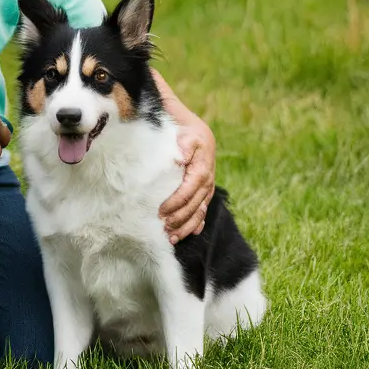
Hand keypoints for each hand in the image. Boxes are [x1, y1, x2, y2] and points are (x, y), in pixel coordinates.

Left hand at [158, 115, 215, 243]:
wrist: (196, 131)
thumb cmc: (186, 133)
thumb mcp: (185, 135)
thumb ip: (184, 146)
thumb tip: (180, 157)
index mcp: (202, 168)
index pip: (189, 190)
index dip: (176, 202)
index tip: (161, 211)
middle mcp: (207, 180)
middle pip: (194, 205)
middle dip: (180, 219)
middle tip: (164, 228)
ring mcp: (207, 188)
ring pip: (199, 211)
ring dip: (187, 226)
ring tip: (172, 237)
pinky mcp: (204, 191)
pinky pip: (203, 210)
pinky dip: (196, 224)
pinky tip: (190, 233)